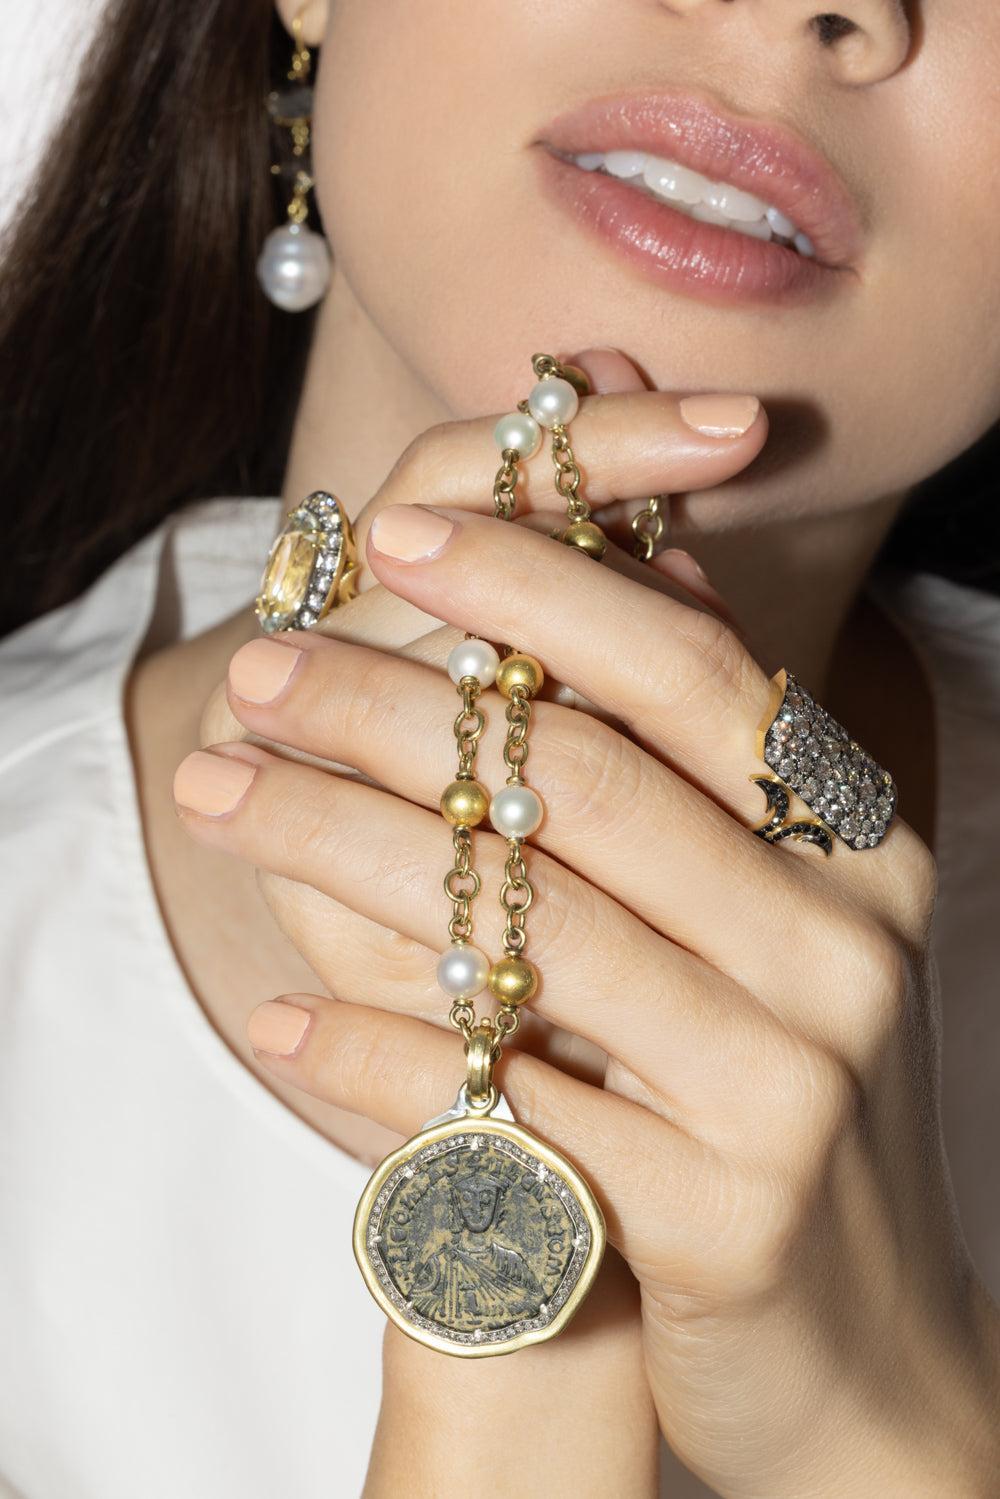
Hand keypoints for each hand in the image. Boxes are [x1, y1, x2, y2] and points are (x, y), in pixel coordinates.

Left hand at [175, 382, 998, 1496]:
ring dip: (341, 851)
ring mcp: (789, 1085)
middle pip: (584, 783)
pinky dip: (377, 1061)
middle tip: (259, 669)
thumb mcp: (770, 908)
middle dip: (394, 707)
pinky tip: (280, 1022)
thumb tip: (648, 545)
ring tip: (217, 797)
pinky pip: (509, 1112)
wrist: (857, 1343)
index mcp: (854, 845)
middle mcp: (840, 947)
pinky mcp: (720, 1218)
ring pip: (528, 933)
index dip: (540, 589)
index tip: (395, 536)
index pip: (689, 672)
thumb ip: (704, 739)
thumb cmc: (770, 1086)